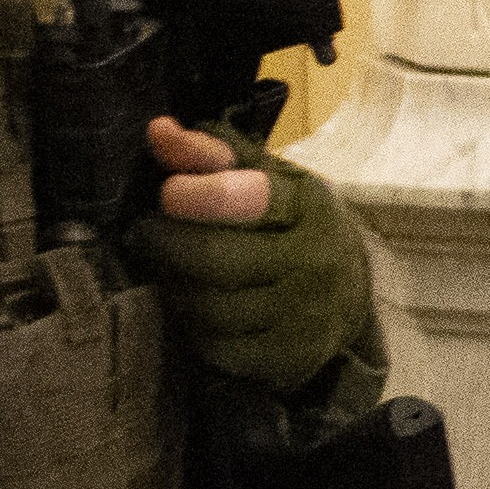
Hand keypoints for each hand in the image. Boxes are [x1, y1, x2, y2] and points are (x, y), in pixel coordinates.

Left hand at [133, 121, 376, 392]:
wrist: (345, 294)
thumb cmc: (288, 225)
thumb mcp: (263, 179)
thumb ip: (211, 154)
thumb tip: (158, 131)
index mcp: (307, 204)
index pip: (248, 198)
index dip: (199, 195)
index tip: (167, 193)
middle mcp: (314, 260)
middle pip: (214, 258)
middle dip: (165, 244)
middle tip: (143, 232)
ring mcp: (304, 314)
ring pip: (208, 306)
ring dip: (174, 287)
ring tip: (169, 270)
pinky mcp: (290, 357)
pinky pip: (216, 346)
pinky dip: (194, 328)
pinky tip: (195, 309)